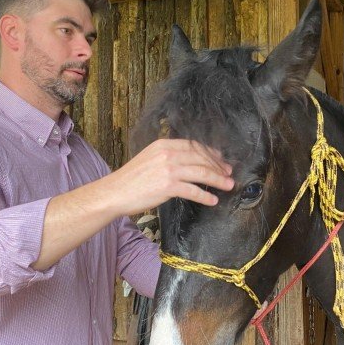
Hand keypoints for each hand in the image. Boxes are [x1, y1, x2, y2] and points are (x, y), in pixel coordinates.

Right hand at [105, 139, 233, 217]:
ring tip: (228, 185)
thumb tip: (187, 162)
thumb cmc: (130, 180)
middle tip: (229, 173)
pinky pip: (193, 190)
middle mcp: (168, 154)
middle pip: (201, 158)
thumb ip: (167, 157)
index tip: (220, 160)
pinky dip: (206, 196)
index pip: (194, 146)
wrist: (114, 192)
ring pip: (202, 172)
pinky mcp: (168, 186)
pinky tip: (213, 200)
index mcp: (164, 145)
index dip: (211, 153)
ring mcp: (168, 169)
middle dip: (218, 166)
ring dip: (218, 179)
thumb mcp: (149, 159)